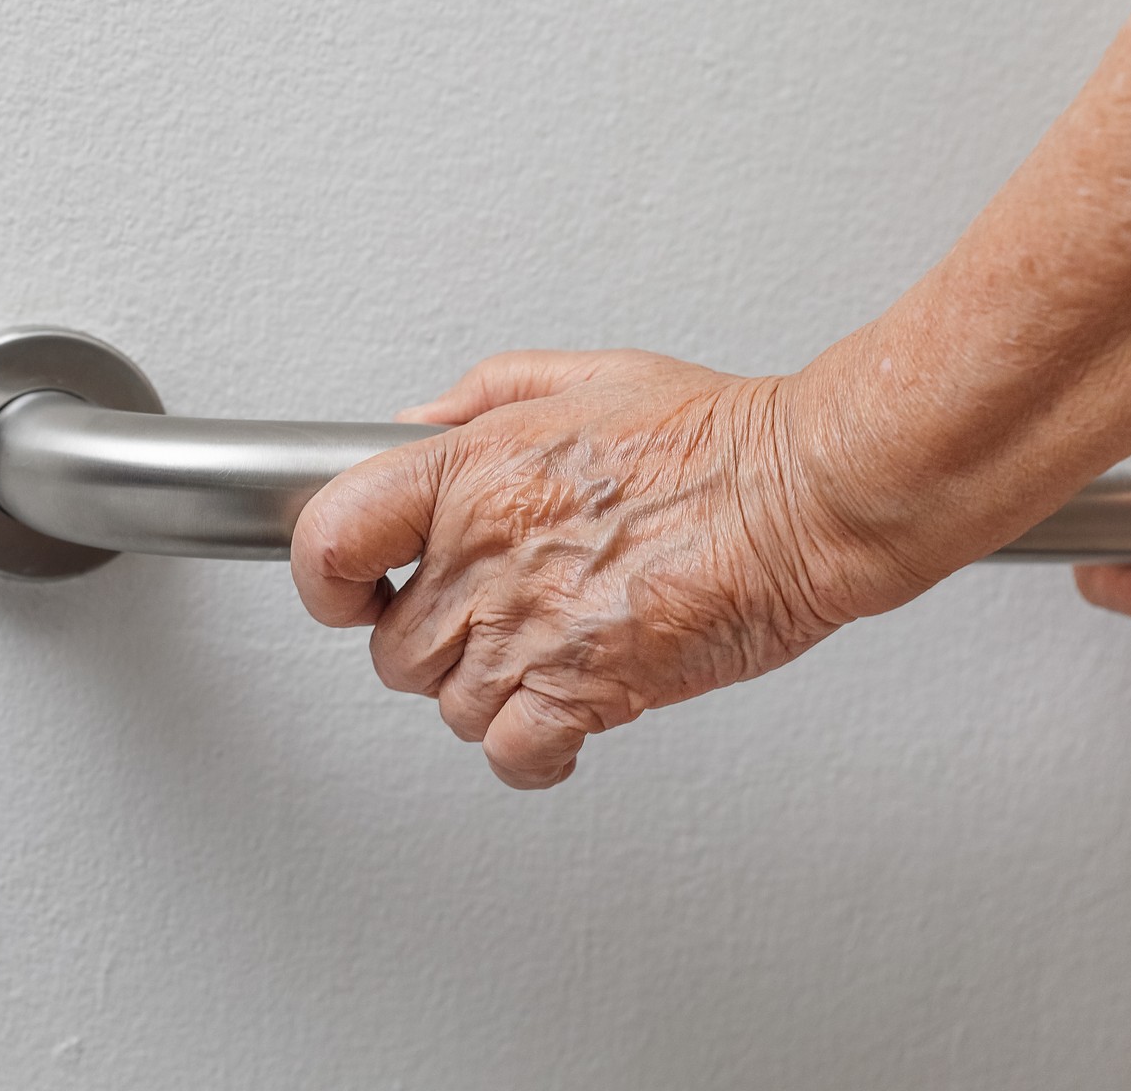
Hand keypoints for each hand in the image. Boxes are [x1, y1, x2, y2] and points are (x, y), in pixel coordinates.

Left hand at [289, 349, 934, 789]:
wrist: (804, 496)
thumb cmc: (717, 438)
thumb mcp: (584, 375)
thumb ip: (481, 399)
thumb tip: (411, 427)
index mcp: (469, 470)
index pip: (330, 537)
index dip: (326, 575)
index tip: (349, 587)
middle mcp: (484, 556)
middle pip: (391, 649)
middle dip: (430, 644)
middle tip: (481, 620)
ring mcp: (530, 631)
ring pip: (447, 708)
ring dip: (486, 695)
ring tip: (538, 658)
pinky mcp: (587, 691)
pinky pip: (512, 755)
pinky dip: (528, 753)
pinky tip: (559, 721)